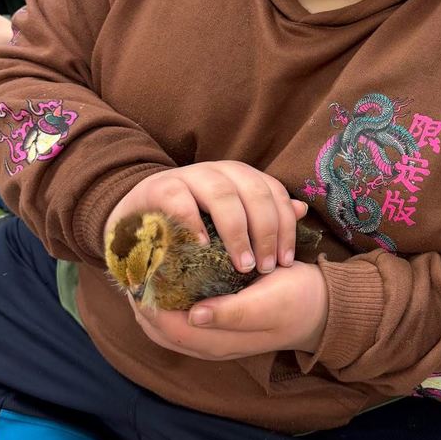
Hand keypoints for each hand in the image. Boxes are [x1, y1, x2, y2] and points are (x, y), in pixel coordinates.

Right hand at [106, 161, 307, 276]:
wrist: (139, 213)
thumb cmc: (194, 219)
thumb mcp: (232, 216)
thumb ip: (265, 213)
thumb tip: (301, 209)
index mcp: (241, 176)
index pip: (273, 193)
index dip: (285, 227)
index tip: (285, 262)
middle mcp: (219, 171)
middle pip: (254, 193)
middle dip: (265, 232)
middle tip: (265, 268)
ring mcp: (189, 176)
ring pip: (222, 194)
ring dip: (237, 232)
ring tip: (242, 265)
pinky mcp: (160, 187)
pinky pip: (180, 200)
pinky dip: (193, 222)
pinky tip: (202, 247)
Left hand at [131, 260, 328, 359]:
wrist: (323, 307)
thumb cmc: (296, 302)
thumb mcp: (267, 304)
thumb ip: (230, 313)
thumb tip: (193, 315)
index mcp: (219, 341)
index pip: (165, 327)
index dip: (146, 303)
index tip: (135, 272)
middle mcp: (210, 342)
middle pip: (159, 328)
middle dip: (141, 301)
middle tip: (131, 267)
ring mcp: (214, 333)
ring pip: (167, 322)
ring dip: (152, 300)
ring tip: (142, 270)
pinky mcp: (219, 319)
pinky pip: (181, 313)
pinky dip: (168, 297)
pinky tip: (167, 274)